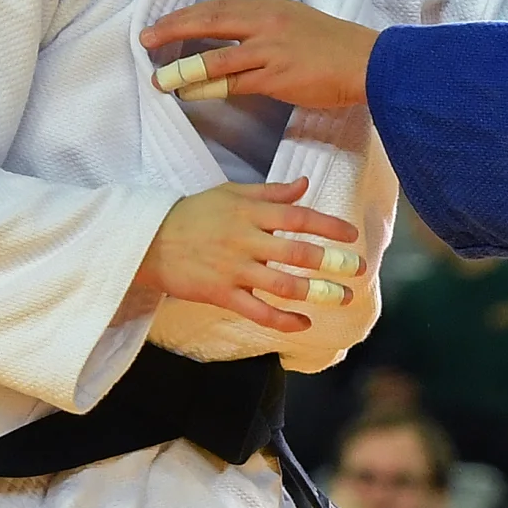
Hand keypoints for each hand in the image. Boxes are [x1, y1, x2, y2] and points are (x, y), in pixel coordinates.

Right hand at [130, 176, 363, 333]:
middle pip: (297, 252)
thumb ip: (270, 192)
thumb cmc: (193, 214)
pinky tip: (305, 323)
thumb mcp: (230, 193)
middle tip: (359, 269)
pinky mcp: (221, 294)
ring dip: (316, 292)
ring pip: (282, 284)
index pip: (298, 217)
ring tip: (341, 297)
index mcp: (249, 212)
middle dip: (333, 262)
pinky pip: (258, 311)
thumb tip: (304, 184)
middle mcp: (245, 240)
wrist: (148, 239)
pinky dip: (284, 320)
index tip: (352, 235)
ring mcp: (233, 269)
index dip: (328, 226)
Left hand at [141, 0, 378, 108]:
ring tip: (160, 79)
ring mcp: (270, 50)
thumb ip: (265, 30)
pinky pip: (233, 84)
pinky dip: (208, 88)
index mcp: (270, 8)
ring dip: (183, 69)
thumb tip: (237, 41)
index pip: (219, 7)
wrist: (367, 63)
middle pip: (209, 23)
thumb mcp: (296, 24)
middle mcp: (266, 24)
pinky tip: (191, 93)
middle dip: (173, 30)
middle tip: (146, 40)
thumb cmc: (335, 47)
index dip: (186, 15)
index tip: (162, 23)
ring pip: (216, 58)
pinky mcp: (276, 78)